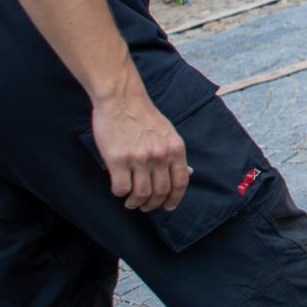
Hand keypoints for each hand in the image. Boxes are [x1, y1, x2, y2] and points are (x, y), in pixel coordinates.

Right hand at [91, 81, 189, 209]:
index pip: (180, 183)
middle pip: (160, 192)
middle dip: (153, 204)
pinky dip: (120, 194)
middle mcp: (160, 156)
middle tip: (145, 206)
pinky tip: (120, 190)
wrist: (122, 99)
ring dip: (136, 203)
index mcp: (175, 149)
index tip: (168, 207)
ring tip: (131, 202)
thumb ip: (174, 154)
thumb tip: (187, 173)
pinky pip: (121, 188)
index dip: (175, 199)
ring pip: (141, 194)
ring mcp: (139, 159)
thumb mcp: (168, 133)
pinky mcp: (118, 160)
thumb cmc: (144, 116)